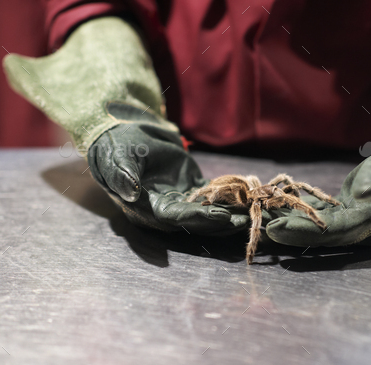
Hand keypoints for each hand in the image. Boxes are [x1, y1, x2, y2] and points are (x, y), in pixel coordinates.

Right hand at [88, 106, 249, 234]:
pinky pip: (212, 195)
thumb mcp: (118, 158)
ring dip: (230, 213)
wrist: (123, 136)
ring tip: (253, 212)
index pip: (176, 218)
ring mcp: (179, 199)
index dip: (199, 218)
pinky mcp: (190, 187)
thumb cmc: (117, 147)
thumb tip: (131, 191)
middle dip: (221, 222)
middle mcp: (164, 209)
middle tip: (247, 220)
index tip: (222, 217)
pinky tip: (248, 196)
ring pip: (207, 211)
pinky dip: (230, 196)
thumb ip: (124, 175)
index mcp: (146, 207)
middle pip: (197, 221)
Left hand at [265, 27, 370, 247]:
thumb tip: (363, 194)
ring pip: (320, 226)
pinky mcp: (353, 211)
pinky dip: (301, 212)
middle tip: (259, 228)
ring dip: (292, 223)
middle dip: (291, 232)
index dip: (306, 232)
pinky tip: (279, 207)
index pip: (338, 232)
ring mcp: (359, 221)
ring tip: (261, 219)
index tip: (276, 228)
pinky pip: (323, 215)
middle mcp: (368, 228)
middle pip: (324, 235)